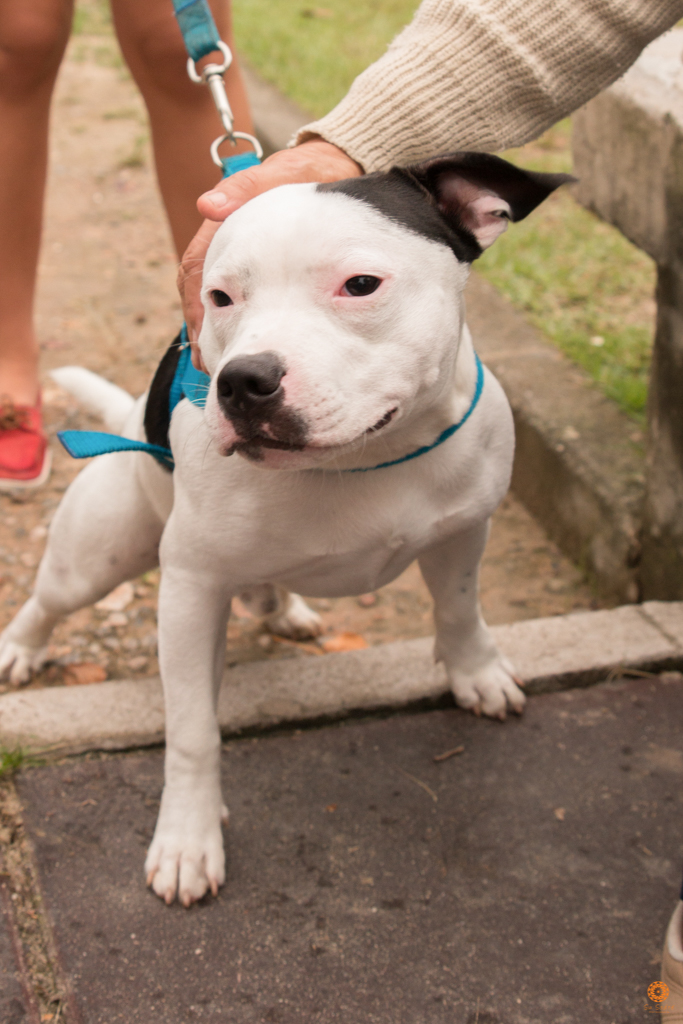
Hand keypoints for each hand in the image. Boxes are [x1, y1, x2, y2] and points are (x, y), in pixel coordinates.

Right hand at [178, 140, 362, 368]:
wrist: (334, 171)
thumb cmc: (309, 172)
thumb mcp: (282, 175)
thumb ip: (247, 187)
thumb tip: (208, 206)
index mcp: (228, 224)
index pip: (198, 268)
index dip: (197, 305)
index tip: (202, 337)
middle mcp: (231, 243)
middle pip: (203, 292)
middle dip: (205, 327)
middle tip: (209, 363)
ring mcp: (247, 256)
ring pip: (222, 298)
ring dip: (219, 330)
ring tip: (219, 364)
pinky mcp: (263, 267)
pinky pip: (243, 298)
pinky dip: (239, 322)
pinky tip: (244, 345)